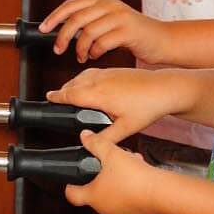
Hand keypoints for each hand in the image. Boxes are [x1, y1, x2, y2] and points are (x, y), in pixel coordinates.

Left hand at [39, 0, 172, 63]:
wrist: (163, 40)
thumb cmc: (134, 34)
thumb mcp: (110, 21)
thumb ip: (90, 21)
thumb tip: (64, 30)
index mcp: (102, 0)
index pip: (71, 4)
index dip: (54, 16)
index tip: (43, 28)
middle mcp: (110, 5)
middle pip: (76, 18)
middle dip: (62, 35)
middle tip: (58, 49)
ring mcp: (119, 17)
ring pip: (87, 32)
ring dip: (80, 48)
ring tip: (81, 56)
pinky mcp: (128, 31)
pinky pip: (102, 42)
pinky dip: (95, 52)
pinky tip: (96, 56)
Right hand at [46, 67, 191, 144]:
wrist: (165, 88)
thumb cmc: (149, 106)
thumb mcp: (127, 128)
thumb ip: (106, 138)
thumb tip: (90, 143)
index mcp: (98, 95)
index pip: (70, 94)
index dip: (57, 96)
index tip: (48, 98)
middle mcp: (99, 81)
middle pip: (72, 84)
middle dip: (62, 90)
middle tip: (54, 97)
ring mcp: (106, 73)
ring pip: (81, 76)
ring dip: (72, 83)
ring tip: (68, 92)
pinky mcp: (113, 70)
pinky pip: (90, 72)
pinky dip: (83, 78)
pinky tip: (87, 84)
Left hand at [64, 130, 162, 213]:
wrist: (162, 195)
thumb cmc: (134, 177)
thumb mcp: (112, 153)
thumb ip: (96, 143)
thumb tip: (85, 136)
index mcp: (93, 196)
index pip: (72, 195)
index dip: (70, 186)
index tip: (73, 179)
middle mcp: (105, 210)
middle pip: (96, 193)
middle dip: (102, 178)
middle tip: (110, 166)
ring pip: (115, 197)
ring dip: (119, 183)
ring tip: (129, 167)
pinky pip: (131, 203)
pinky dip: (133, 192)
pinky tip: (141, 179)